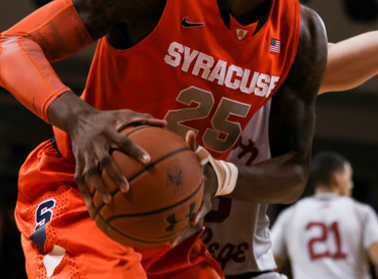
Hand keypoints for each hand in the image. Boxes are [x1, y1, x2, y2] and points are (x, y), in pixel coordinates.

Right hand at [69, 107, 166, 206]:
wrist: (78, 119)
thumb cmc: (107, 118)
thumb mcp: (123, 114)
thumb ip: (144, 119)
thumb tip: (165, 124)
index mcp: (109, 131)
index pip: (124, 142)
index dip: (135, 151)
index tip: (148, 161)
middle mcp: (96, 143)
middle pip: (105, 161)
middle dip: (115, 175)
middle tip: (127, 189)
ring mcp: (85, 153)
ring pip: (90, 172)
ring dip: (99, 187)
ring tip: (109, 200)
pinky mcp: (78, 161)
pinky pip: (80, 178)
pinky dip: (85, 191)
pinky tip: (91, 204)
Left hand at [165, 131, 217, 246]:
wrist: (217, 177)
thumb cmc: (206, 165)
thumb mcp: (202, 155)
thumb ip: (194, 146)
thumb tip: (190, 132)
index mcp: (205, 194)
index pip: (203, 205)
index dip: (199, 213)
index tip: (193, 220)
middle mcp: (202, 205)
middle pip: (194, 223)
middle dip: (184, 232)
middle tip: (172, 242)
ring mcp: (197, 210)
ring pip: (188, 226)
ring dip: (179, 235)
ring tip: (166, 244)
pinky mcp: (191, 211)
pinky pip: (182, 220)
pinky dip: (174, 227)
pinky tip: (160, 232)